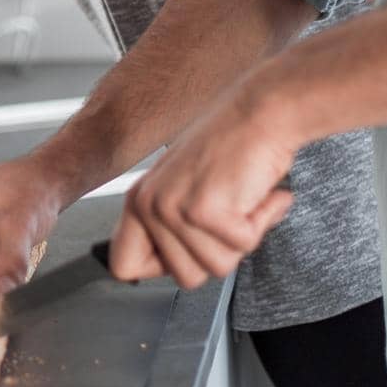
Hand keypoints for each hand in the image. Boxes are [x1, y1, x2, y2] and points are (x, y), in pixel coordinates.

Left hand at [110, 79, 296, 288]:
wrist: (263, 109)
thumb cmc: (234, 144)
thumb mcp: (186, 185)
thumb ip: (173, 225)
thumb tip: (176, 267)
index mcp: (138, 199)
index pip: (123, 266)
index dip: (161, 267)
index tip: (188, 249)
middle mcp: (148, 204)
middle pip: (185, 277)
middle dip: (218, 251)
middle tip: (228, 211)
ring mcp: (173, 208)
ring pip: (216, 267)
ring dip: (241, 236)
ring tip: (241, 197)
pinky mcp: (203, 209)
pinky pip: (243, 245)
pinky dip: (261, 221)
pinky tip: (257, 192)